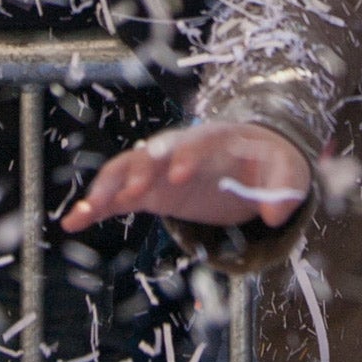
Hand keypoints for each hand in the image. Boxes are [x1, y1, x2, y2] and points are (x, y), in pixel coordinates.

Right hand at [62, 120, 311, 231]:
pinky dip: (95, 207)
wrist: (248, 161)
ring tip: (88, 210)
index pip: (197, 142)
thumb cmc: (268, 164)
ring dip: (108, 188)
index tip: (179, 177)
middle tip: (130, 192)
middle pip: (153, 152)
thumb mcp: (287, 173)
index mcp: (214, 139)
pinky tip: (73, 223)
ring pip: (126, 171)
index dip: (186, 157)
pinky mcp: (148, 191)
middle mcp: (179, 150)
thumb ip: (285, 190)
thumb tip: (276, 214)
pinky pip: (117, 196)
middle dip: (141, 169)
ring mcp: (159, 169)